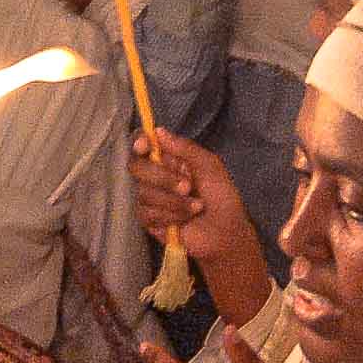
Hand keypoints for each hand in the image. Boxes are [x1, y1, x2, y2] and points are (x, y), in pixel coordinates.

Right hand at [128, 129, 268, 316]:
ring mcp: (149, 198)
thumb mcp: (210, 166)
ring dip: (174, 201)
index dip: (139, 143)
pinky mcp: (148, 220)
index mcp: (169, 159)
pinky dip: (170, 215)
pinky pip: (147, 212)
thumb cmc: (221, 196)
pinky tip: (184, 220)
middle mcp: (155, 176)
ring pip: (144, 192)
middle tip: (188, 186)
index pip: (143, 146)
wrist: (226, 232)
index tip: (144, 146)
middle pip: (136, 167)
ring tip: (197, 207)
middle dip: (162, 177)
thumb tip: (157, 131)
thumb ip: (185, 148)